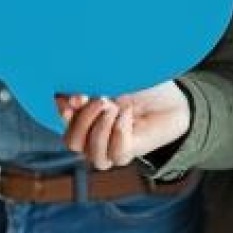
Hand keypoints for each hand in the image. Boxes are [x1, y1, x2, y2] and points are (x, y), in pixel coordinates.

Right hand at [56, 83, 192, 169]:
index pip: (62, 118)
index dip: (63, 109)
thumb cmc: (139, 83)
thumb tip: (69, 94)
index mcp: (82, 115)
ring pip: (92, 154)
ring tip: (116, 107)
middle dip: (84, 121)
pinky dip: (119, 132)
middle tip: (101, 100)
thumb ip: (87, 83)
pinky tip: (127, 114)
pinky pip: (116, 154)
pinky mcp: (126, 154)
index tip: (76, 96)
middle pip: (72, 142)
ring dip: (101, 130)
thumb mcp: (110, 78)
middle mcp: (91, 135)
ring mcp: (108, 148)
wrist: (169, 97)